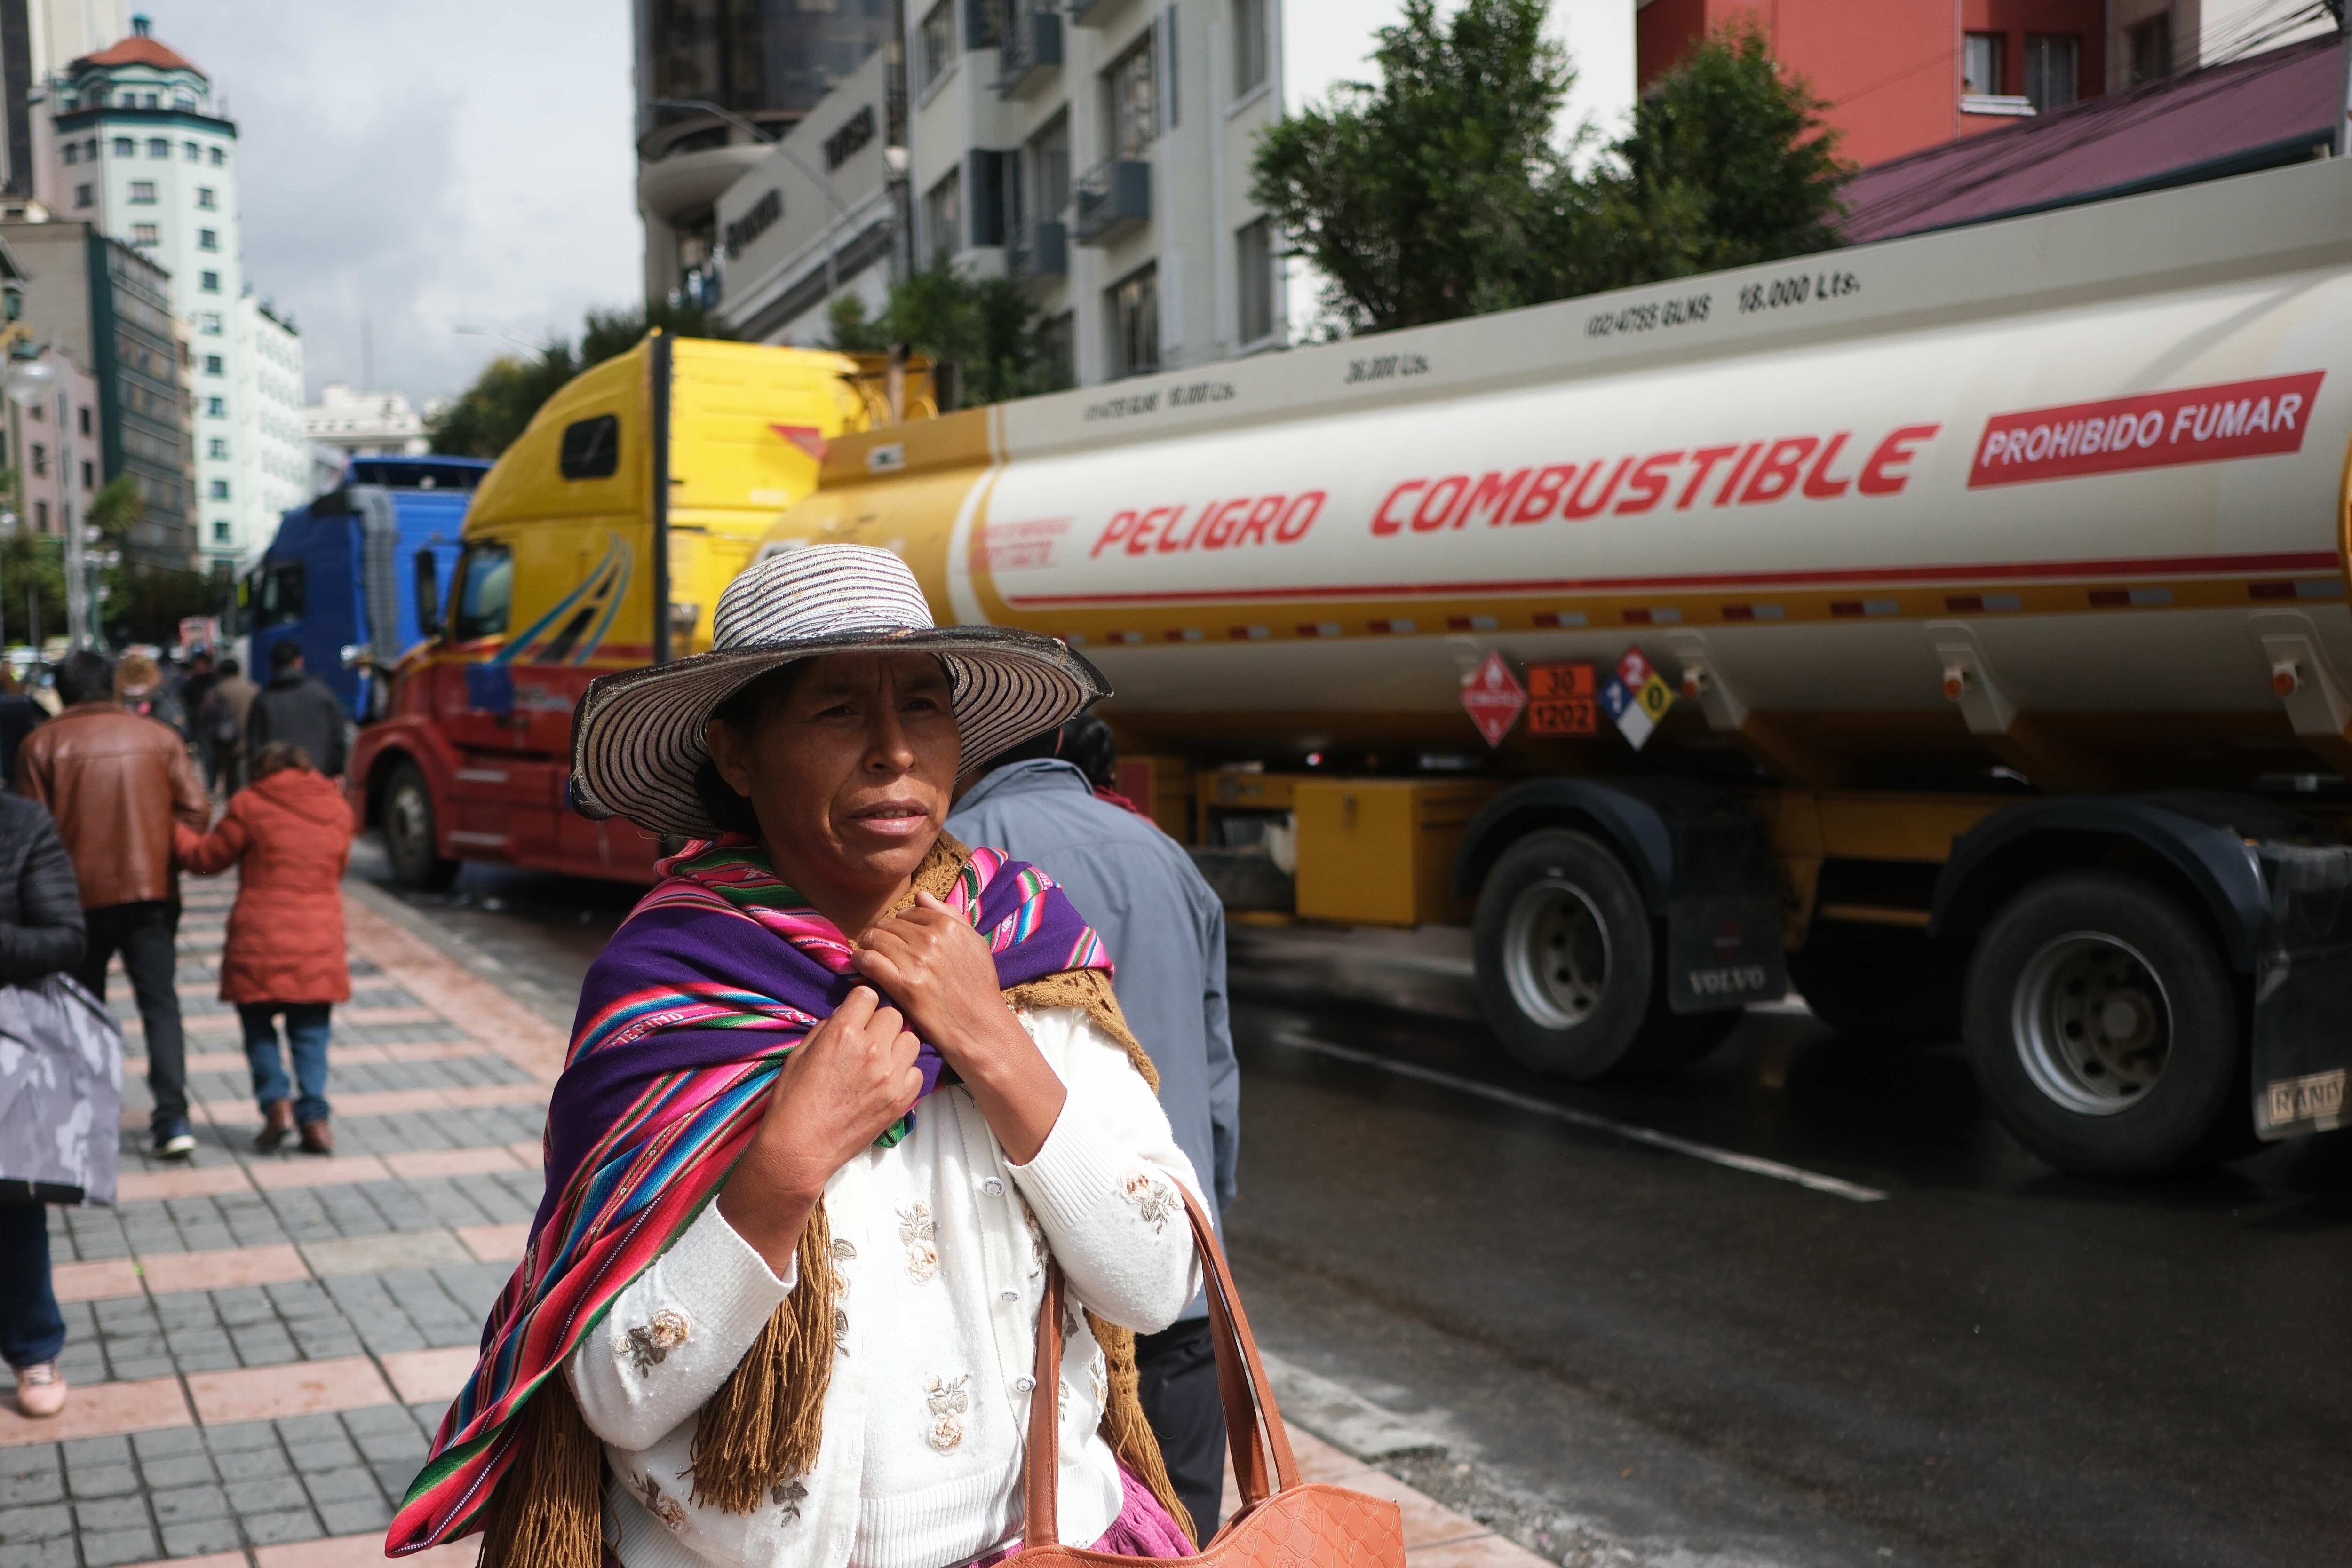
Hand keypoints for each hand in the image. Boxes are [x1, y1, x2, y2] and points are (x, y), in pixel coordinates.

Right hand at [718, 986, 922, 1269]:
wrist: (800, 1147)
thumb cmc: (793, 1100)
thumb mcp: (801, 1053)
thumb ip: (829, 1028)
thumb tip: (848, 1014)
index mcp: (843, 1032)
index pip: (868, 995)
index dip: (861, 1004)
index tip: (857, 1015)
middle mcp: (872, 1048)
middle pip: (893, 1015)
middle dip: (880, 1023)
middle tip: (867, 1040)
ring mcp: (890, 1074)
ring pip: (911, 1040)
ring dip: (897, 1046)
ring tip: (879, 1060)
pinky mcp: (901, 1098)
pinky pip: (917, 1072)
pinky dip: (905, 1074)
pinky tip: (886, 1082)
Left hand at [854, 891, 1065, 1161]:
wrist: (980, 1027)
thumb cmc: (979, 988)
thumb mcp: (975, 944)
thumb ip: (951, 916)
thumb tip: (921, 896)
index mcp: (948, 926)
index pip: (909, 913)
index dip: (899, 925)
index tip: (895, 938)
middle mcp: (932, 939)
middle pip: (888, 925)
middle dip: (880, 934)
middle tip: (876, 947)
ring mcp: (917, 962)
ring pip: (875, 939)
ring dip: (867, 945)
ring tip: (867, 956)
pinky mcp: (904, 985)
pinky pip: (870, 961)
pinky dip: (860, 960)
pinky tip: (860, 965)